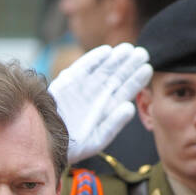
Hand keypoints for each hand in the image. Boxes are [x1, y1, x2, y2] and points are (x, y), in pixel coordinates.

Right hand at [48, 43, 152, 161]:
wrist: (47, 142)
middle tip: (142, 53)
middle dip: (129, 65)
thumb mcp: (98, 139)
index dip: (136, 80)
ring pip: (103, 69)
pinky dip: (93, 59)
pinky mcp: (68, 81)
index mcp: (107, 108)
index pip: (125, 90)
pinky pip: (83, 67)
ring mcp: (83, 87)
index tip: (148, 68)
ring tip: (128, 49)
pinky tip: (107, 51)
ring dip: (115, 59)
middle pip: (116, 76)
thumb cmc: (74, 146)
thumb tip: (130, 107)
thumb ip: (114, 123)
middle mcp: (97, 95)